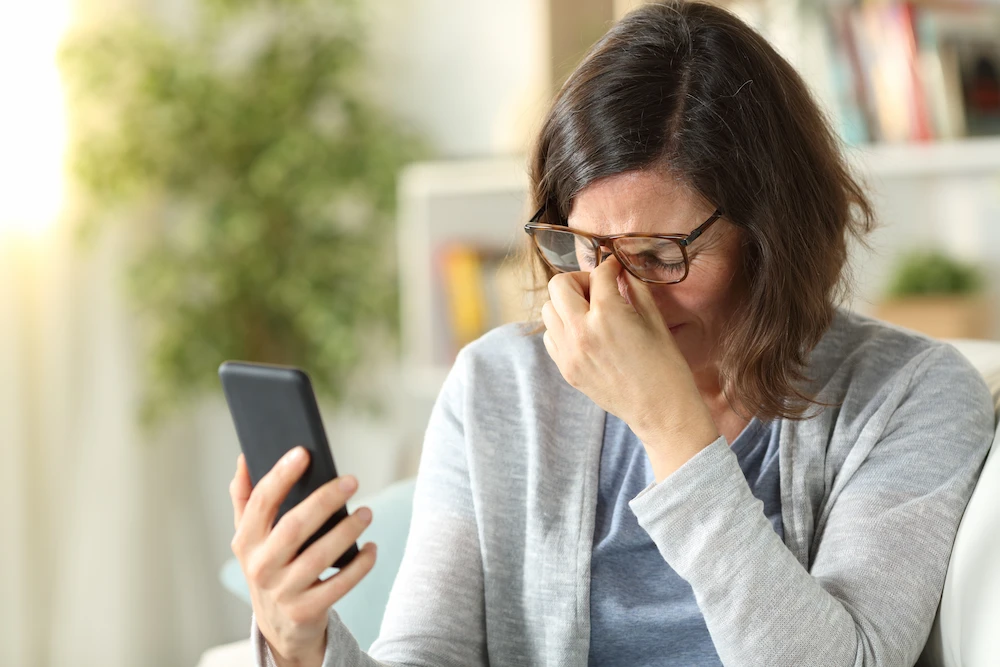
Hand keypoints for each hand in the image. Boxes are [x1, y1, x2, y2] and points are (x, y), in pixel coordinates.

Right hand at [230, 448, 376, 666]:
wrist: (279, 626)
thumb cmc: (270, 566)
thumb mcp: (250, 538)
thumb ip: (245, 498)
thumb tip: (244, 458)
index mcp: (245, 541)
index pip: (261, 502)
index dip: (280, 475)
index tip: (303, 452)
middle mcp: (260, 567)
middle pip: (294, 527)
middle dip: (324, 500)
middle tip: (351, 481)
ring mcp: (283, 592)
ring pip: (319, 557)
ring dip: (347, 531)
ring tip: (367, 512)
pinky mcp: (306, 611)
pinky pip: (339, 585)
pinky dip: (359, 566)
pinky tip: (371, 548)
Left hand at [541, 257, 718, 480]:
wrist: (660, 410)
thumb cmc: (666, 365)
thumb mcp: (654, 319)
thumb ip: (634, 288)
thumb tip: (620, 270)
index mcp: (608, 315)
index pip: (598, 274)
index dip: (610, 266)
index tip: (616, 268)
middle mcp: (581, 332)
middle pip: (559, 285)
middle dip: (579, 279)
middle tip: (598, 289)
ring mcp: (569, 353)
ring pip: (548, 310)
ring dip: (566, 304)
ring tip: (591, 313)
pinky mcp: (566, 369)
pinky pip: (550, 337)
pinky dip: (563, 328)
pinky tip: (586, 334)